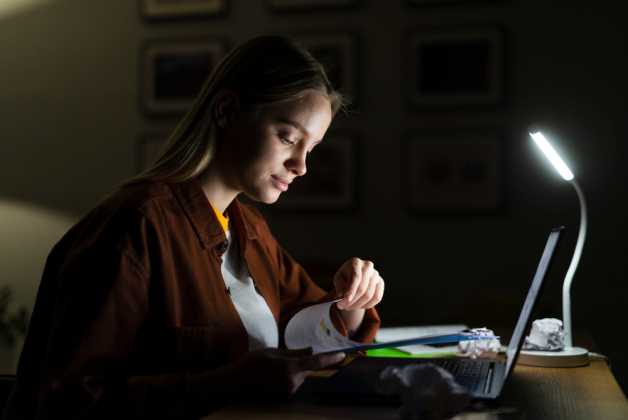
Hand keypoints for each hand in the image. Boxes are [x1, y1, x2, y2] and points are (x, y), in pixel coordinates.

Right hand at [230, 347, 345, 396]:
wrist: (240, 379)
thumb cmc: (255, 361)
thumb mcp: (275, 352)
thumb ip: (296, 353)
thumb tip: (311, 351)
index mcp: (290, 367)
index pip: (316, 363)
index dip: (330, 359)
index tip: (342, 355)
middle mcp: (292, 380)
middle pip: (308, 369)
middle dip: (303, 362)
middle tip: (285, 358)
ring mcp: (289, 389)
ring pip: (302, 375)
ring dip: (296, 369)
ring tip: (277, 367)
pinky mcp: (286, 394)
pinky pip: (296, 381)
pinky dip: (291, 376)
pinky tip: (276, 374)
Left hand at [333, 258, 383, 310]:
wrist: (355, 275)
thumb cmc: (345, 276)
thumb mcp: (338, 279)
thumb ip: (339, 287)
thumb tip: (339, 297)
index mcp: (355, 263)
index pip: (355, 276)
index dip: (351, 289)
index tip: (346, 299)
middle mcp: (368, 266)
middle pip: (362, 288)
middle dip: (351, 301)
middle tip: (342, 307)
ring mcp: (376, 274)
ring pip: (369, 295)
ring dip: (357, 305)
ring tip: (348, 307)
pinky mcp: (381, 283)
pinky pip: (377, 298)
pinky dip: (367, 305)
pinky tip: (359, 306)